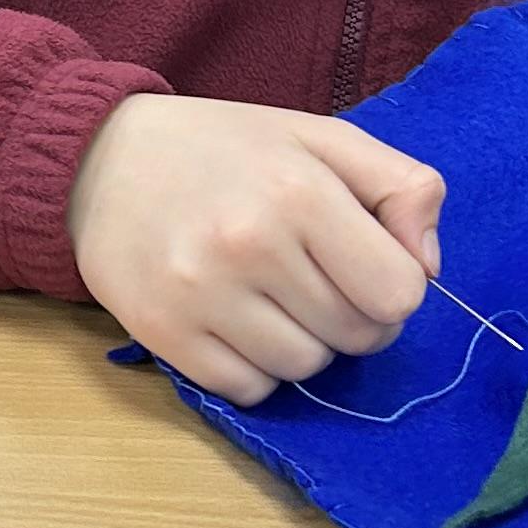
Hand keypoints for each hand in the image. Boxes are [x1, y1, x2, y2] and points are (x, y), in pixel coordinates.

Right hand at [69, 93, 444, 404]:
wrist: (98, 158)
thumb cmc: (225, 148)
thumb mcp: (321, 138)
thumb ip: (401, 186)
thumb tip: (429, 270)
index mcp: (299, 190)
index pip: (399, 293)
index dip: (393, 285)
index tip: (359, 263)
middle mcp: (248, 245)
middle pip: (357, 336)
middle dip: (350, 315)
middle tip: (311, 277)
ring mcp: (199, 295)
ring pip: (304, 368)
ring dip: (302, 343)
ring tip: (267, 296)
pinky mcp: (160, 333)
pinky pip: (247, 389)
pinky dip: (252, 368)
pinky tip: (232, 322)